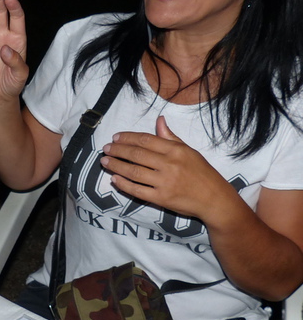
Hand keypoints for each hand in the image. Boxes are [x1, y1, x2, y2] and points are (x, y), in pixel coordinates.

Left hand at [100, 116, 232, 219]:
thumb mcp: (189, 151)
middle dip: (117, 150)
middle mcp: (169, 165)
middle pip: (136, 155)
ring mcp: (164, 182)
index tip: (115, 137)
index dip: (128, 138)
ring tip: (104, 162)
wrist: (214, 199)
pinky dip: (123, 184)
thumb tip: (159, 120)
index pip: (145, 140)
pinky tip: (114, 179)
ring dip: (116, 166)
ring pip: (133, 172)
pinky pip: (137, 190)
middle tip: (105, 148)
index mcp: (176, 150)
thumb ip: (171, 137)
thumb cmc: (201, 173)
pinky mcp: (161, 198)